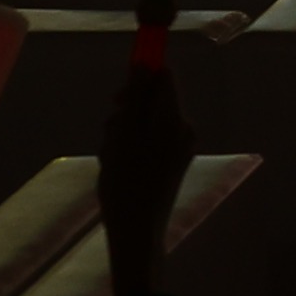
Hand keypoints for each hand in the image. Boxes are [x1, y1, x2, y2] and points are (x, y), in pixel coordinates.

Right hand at [96, 48, 196, 295]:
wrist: (137, 232)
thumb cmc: (126, 182)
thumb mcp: (124, 134)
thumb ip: (136, 97)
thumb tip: (145, 64)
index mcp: (176, 119)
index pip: (164, 78)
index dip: (139, 80)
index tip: (118, 99)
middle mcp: (185, 129)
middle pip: (153, 101)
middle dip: (126, 114)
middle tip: (111, 138)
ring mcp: (180, 147)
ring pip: (146, 123)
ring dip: (123, 133)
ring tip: (111, 159)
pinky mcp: (172, 163)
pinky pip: (149, 141)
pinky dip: (130, 148)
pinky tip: (117, 169)